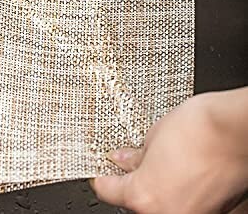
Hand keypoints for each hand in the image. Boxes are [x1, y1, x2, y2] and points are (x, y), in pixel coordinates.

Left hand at [91, 89, 247, 213]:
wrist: (237, 129)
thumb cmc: (200, 129)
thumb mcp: (153, 135)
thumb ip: (134, 155)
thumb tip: (124, 160)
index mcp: (144, 197)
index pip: (107, 191)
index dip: (102, 174)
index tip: (102, 168)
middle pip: (135, 201)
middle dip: (131, 181)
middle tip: (133, 159)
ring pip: (161, 205)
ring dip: (156, 187)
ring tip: (163, 162)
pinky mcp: (214, 212)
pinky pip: (185, 205)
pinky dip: (179, 192)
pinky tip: (182, 171)